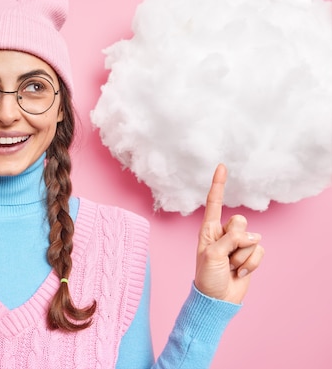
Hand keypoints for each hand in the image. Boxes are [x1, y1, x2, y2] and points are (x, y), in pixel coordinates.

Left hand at [194, 164, 264, 303]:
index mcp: (208, 229)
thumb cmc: (207, 276)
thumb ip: (230, 240)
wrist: (217, 299)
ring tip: (230, 267)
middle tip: (225, 256)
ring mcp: (238, 244)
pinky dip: (251, 264)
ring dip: (242, 256)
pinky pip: (259, 252)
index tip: (221, 166)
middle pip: (240, 221)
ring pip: (252, 238)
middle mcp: (223, 233)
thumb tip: (252, 236)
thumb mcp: (212, 255)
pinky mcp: (250, 255)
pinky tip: (239, 272)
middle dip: (236, 239)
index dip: (219, 184)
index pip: (214, 202)